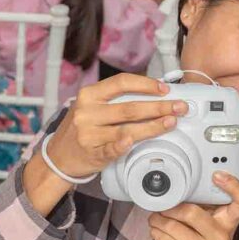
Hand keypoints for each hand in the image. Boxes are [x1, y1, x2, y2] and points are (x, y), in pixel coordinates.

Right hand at [43, 74, 187, 179]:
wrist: (58, 156)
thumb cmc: (81, 129)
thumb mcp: (90, 107)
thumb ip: (114, 101)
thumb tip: (153, 95)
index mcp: (89, 95)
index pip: (121, 83)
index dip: (145, 85)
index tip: (164, 89)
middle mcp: (87, 112)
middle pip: (129, 108)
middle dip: (159, 107)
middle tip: (179, 107)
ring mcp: (89, 134)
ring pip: (127, 129)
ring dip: (153, 126)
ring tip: (171, 122)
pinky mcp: (92, 153)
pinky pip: (111, 148)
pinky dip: (123, 145)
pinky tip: (133, 142)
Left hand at [147, 172, 238, 239]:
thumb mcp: (215, 226)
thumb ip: (205, 208)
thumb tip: (178, 187)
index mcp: (229, 222)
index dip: (234, 186)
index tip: (218, 174)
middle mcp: (220, 236)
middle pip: (191, 212)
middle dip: (170, 207)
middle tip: (162, 205)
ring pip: (173, 227)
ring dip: (157, 220)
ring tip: (155, 217)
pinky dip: (155, 232)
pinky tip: (156, 230)